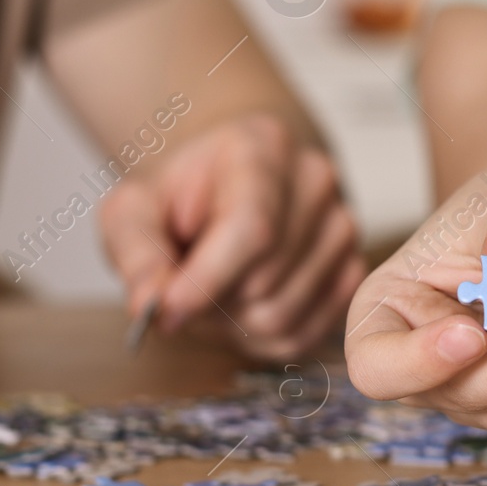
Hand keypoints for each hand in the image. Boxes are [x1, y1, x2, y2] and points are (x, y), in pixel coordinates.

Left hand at [99, 114, 364, 361]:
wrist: (225, 188)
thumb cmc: (179, 198)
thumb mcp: (135, 209)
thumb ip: (138, 251)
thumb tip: (151, 304)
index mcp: (264, 146)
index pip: (252, 227)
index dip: (206, 279)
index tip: (166, 311)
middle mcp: (316, 182)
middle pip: (263, 281)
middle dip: (209, 302)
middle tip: (181, 286)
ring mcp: (343, 228)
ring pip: (281, 316)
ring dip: (231, 324)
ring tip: (212, 290)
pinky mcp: (351, 274)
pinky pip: (300, 337)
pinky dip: (258, 339)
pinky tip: (240, 306)